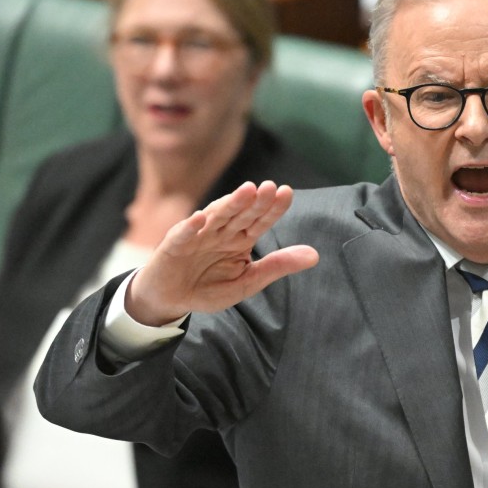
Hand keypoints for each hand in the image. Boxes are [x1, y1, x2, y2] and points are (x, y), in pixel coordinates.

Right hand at [127, 181, 318, 324]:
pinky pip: (183, 234)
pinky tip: (201, 219)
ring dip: (230, 203)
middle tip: (270, 187)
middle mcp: (222, 232)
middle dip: (255, 201)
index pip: (261, 220)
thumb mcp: (248, 282)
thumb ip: (277, 266)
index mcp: (241, 239)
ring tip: (246, 191)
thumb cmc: (209, 287)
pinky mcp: (174, 245)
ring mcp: (198, 235)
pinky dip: (190, 226)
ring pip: (216, 216)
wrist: (172, 300)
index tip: (287, 193)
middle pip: (241, 213)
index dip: (273, 208)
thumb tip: (315, 255)